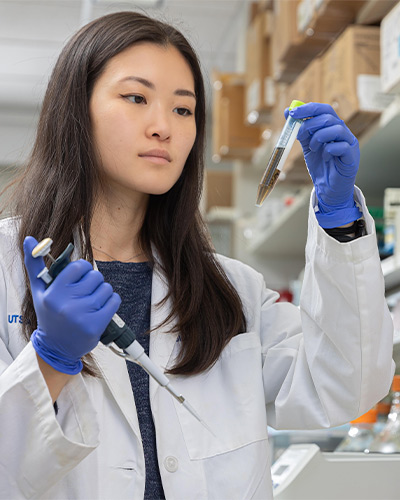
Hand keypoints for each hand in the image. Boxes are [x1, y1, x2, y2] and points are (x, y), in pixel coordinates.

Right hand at [23, 236, 120, 373]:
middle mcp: (67, 304)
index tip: (80, 277)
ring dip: (103, 292)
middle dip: (93, 282)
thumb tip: (29, 239)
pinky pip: (114, 301)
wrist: (56, 348)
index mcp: (53, 293)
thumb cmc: (49, 316)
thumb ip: (35, 264)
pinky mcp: (96, 325)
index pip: (79, 266)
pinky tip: (100, 308)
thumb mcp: (39, 291)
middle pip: (96, 276)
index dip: (83, 269)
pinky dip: (111, 302)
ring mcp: (82, 315)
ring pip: (107, 288)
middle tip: (85, 292)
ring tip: (92, 302)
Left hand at [284, 102, 361, 227]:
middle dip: (310, 124)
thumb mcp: (308, 146)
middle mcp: (343, 132)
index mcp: (332, 127)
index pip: (324, 109)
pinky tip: (325, 158)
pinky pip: (341, 146)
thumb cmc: (321, 166)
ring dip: (319, 137)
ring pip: (337, 129)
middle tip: (299, 135)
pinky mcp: (352, 157)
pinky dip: (328, 151)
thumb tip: (288, 112)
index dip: (308, 108)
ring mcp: (350, 143)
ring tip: (312, 149)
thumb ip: (301, 131)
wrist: (328, 188)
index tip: (291, 112)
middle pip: (329, 117)